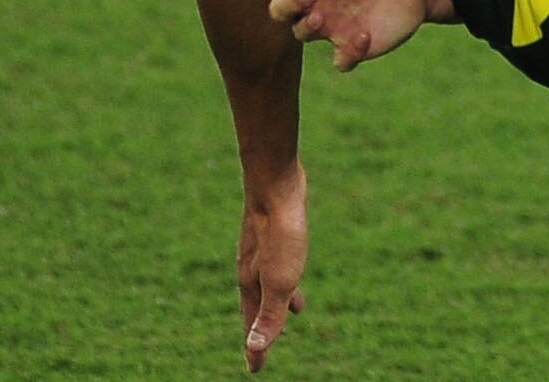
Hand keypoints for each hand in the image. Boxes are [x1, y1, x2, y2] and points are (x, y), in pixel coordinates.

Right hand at [238, 163, 307, 372]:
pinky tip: (296, 262)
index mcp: (252, 286)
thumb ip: (270, 314)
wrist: (276, 184)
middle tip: (265, 347)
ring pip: (270, 284)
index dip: (255, 348)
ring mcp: (263, 251)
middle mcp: (252, 271)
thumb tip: (256, 349)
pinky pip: (280, 262)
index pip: (253, 326)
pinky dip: (288, 275)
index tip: (255, 370)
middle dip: (263, 329)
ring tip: (296, 312)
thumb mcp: (281, 279)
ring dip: (279, 302)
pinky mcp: (276, 234)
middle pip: (258, 308)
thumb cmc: (280, 234)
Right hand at [268, 0, 428, 70]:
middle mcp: (315, 3)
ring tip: (319, 16)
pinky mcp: (355, 46)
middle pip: (280, 10)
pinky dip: (348, 54)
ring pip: (302, 34)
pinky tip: (363, 36)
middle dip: (288, 2)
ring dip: (306, 26)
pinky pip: (342, 60)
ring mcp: (333, 26)